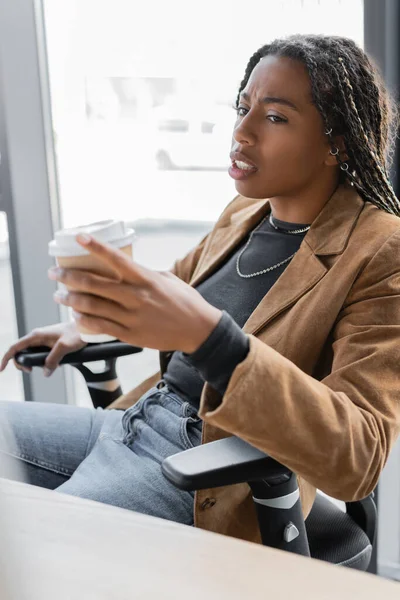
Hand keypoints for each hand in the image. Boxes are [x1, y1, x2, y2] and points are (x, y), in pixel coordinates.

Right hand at [0, 321, 86, 377]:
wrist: (87, 328)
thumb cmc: (77, 333)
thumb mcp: (64, 347)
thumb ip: (53, 359)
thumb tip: (45, 372)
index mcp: (36, 335)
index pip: (14, 347)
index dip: (6, 358)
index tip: (1, 369)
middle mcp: (37, 337)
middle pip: (20, 353)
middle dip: (22, 364)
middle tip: (32, 371)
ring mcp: (43, 340)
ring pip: (31, 355)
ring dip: (34, 364)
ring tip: (46, 368)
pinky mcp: (49, 344)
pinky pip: (41, 355)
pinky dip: (43, 362)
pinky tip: (53, 365)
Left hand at [48, 233, 221, 353]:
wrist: (198, 330)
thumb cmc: (184, 301)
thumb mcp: (166, 280)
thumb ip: (144, 274)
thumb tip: (126, 268)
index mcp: (145, 279)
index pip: (115, 259)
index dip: (94, 247)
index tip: (78, 237)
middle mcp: (136, 296)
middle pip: (94, 284)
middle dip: (69, 277)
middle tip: (54, 274)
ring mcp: (132, 317)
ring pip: (93, 307)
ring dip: (71, 300)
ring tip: (59, 296)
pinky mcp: (130, 334)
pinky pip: (101, 327)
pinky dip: (84, 321)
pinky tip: (75, 317)